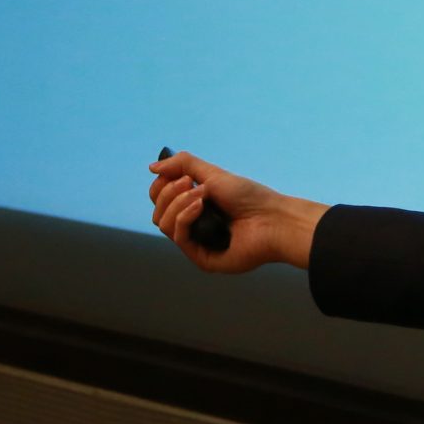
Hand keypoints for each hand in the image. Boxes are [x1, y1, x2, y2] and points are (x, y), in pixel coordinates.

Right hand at [146, 151, 325, 273]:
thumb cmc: (249, 196)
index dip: (161, 186)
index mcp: (194, 208)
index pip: (160, 199)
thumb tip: (151, 168)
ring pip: (163, 223)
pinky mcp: (202, 259)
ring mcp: (197, 244)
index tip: (176, 174)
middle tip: (191, 183)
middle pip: (158, 211)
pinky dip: (185, 217)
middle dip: (169, 192)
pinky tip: (200, 206)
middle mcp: (193, 227)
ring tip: (202, 194)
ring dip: (178, 203)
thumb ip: (182, 164)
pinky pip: (179, 237)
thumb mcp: (212, 173)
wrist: (272, 217)